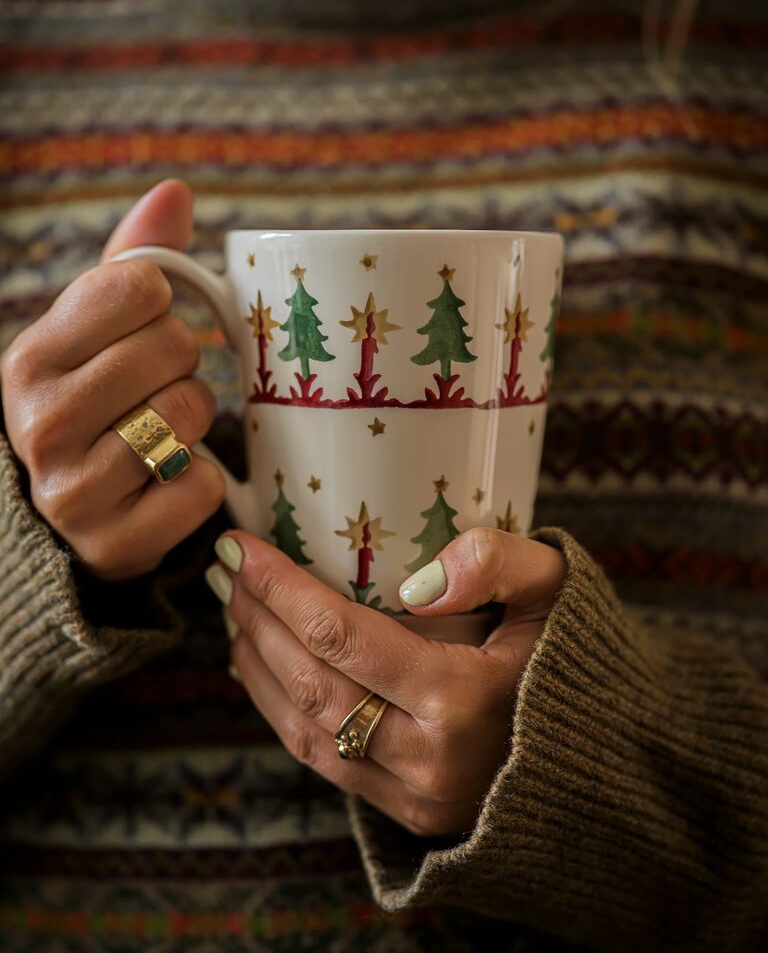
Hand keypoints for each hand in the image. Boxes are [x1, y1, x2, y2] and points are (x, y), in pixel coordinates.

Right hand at [1, 180, 224, 579]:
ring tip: (162, 433)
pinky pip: (202, 486)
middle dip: (184, 364)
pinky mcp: (114, 544)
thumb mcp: (98, 332)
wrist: (79, 512)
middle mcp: (39, 422)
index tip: (143, 332)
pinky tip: (169, 482)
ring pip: (190, 414)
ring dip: (196, 420)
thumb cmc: (99, 404)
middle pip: (172, 347)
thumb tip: (175, 190)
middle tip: (158, 388)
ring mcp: (72, 491)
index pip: (138, 285)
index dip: (161, 306)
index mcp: (29, 357)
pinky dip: (202, 481)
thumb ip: (134, 260)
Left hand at [210, 527, 565, 836]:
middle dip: (257, 619)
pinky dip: (282, 711)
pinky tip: (264, 670)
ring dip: (258, 665)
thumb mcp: (559, 592)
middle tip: (225, 570)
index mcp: (462, 699)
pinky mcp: (407, 811)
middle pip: (311, 681)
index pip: (340, 635)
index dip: (280, 587)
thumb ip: (501, 563)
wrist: (605, 760)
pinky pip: (324, 761)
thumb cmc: (576, 660)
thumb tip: (419, 578)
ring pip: (305, 728)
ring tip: (234, 612)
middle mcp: (428, 757)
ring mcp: (414, 794)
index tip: (241, 546)